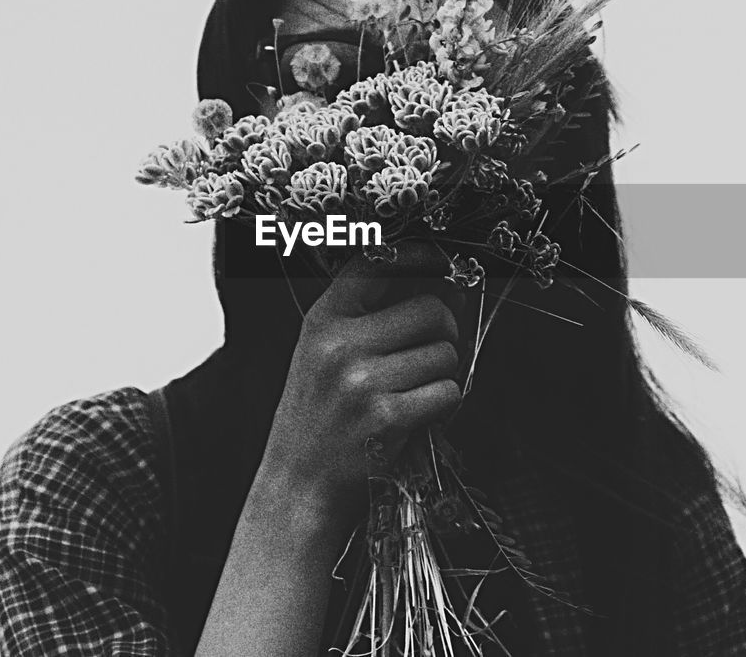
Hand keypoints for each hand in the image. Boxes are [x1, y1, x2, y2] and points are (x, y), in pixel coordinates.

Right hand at [257, 243, 464, 529]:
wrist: (297, 488)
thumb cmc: (318, 421)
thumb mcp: (324, 356)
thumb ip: (370, 318)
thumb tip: (445, 285)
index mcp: (323, 320)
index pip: (379, 263)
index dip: (421, 256)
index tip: (444, 261)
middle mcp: (339, 343)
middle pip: (431, 308)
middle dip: (447, 331)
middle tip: (434, 353)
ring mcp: (361, 380)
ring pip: (446, 352)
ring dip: (445, 374)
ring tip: (415, 392)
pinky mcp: (386, 417)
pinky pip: (447, 392)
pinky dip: (444, 405)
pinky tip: (417, 416)